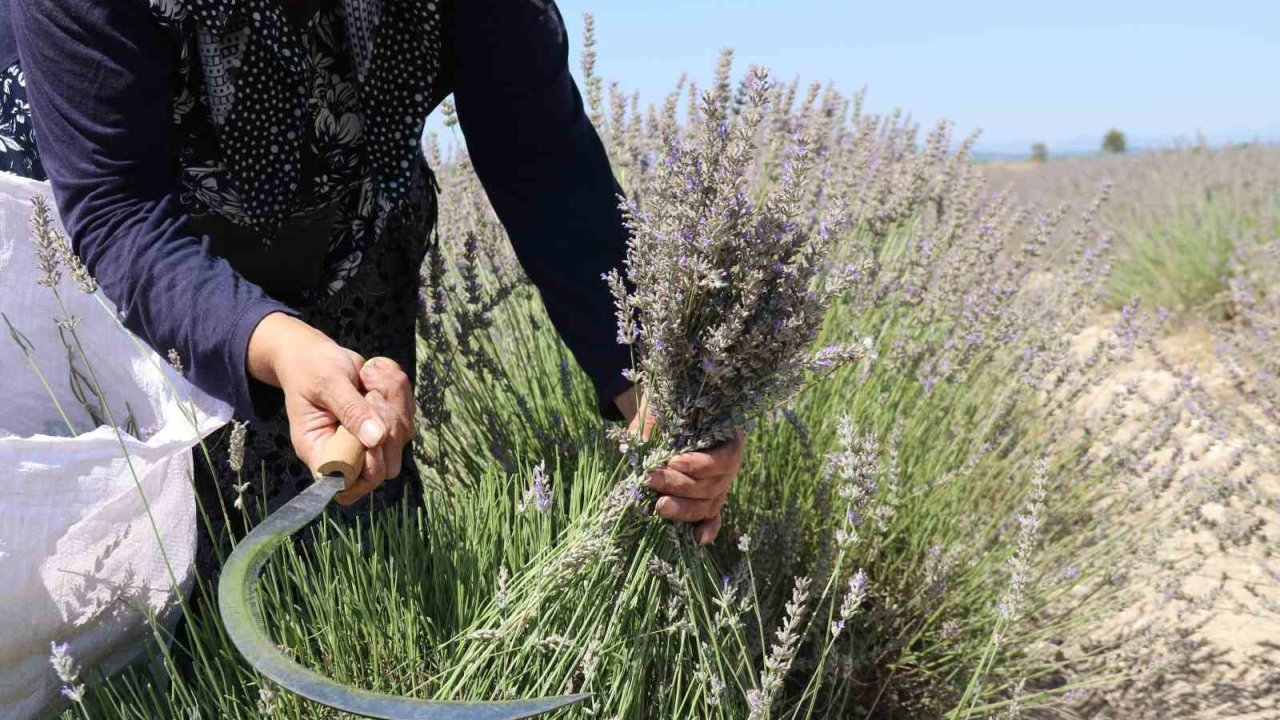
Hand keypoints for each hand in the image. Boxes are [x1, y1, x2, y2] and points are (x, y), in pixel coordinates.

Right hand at [248, 313, 413, 502]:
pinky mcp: (386, 423)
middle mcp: (346, 452)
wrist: (314, 354)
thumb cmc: (311, 369)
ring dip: (393, 401)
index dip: (368, 468)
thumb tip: (377, 439)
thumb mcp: (328, 384)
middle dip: (388, 427)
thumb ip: (352, 410)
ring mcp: (370, 440)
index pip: (348, 486)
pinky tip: (374, 371)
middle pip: (386, 467)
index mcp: (320, 451)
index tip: (370, 436)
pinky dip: (398, 389)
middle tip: (370, 395)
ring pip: (402, 437)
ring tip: (368, 374)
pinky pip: (408, 413)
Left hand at [616, 387, 745, 544]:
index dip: (699, 464)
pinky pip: (712, 518)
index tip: (673, 461)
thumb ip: (652, 424)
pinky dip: (707, 530)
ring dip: (683, 509)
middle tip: (651, 479)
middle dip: (680, 486)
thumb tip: (636, 446)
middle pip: (712, 485)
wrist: (663, 418)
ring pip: (708, 505)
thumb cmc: (667, 411)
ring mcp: (720, 486)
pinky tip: (696, 539)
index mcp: (728, 439)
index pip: (723, 459)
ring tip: (658, 506)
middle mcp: (729, 466)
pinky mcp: (709, 501)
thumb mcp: (660, 409)